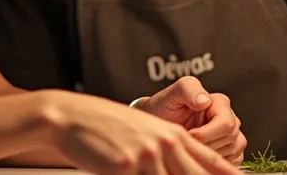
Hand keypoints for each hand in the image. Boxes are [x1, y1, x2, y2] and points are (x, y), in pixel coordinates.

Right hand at [41, 89, 242, 174]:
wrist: (72, 117)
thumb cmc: (106, 127)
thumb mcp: (145, 134)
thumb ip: (170, 152)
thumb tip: (188, 168)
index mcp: (173, 135)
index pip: (213, 164)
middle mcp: (165, 144)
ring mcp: (146, 156)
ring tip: (153, 174)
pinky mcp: (126, 165)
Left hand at [131, 76, 246, 164]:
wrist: (159, 124)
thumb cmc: (165, 108)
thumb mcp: (172, 94)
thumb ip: (187, 89)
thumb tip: (205, 101)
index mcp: (220, 102)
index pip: (226, 123)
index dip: (206, 133)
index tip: (189, 134)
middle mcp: (229, 117)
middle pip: (230, 138)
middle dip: (206, 143)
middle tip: (188, 141)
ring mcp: (233, 135)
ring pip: (232, 151)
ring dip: (209, 153)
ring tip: (191, 144)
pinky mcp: (232, 151)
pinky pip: (233, 161)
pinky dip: (214, 161)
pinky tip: (199, 152)